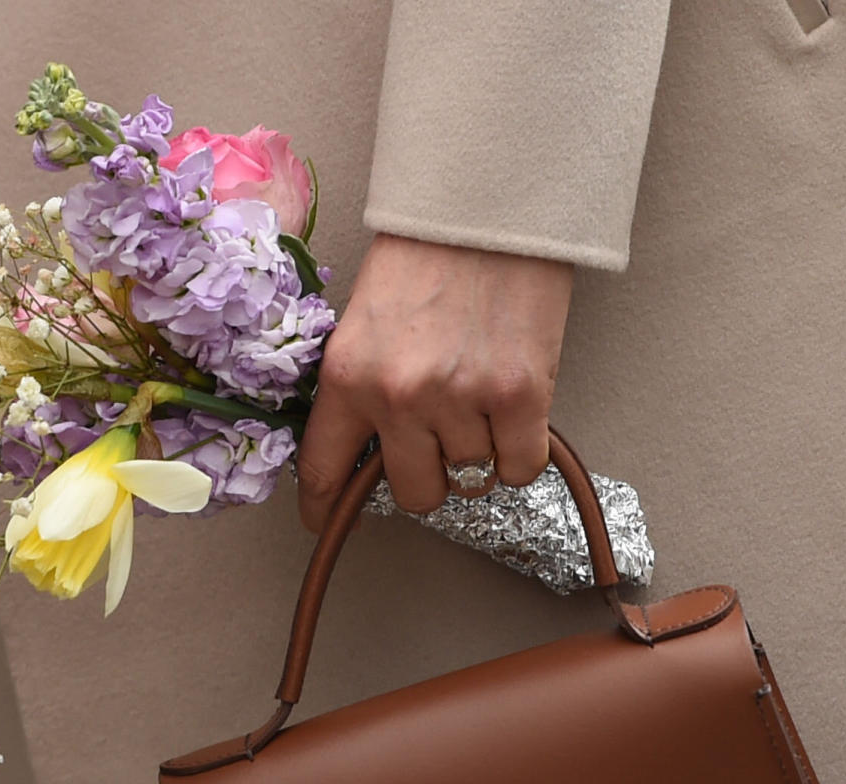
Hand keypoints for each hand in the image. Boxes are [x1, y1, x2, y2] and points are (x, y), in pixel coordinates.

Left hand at [296, 233, 572, 530]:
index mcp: (348, 374)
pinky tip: (515, 412)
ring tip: (481, 394)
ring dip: (479, 451)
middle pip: (415, 494)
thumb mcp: (366, 320)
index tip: (324, 522)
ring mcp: (461, 398)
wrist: (492, 198)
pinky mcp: (521, 395)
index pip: (326, 470)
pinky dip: (521, 452)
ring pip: (471, 479)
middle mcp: (399, 395)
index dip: (325, 509)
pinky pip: (519, 469)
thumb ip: (362, 387)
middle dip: (429, 475)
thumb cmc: (430, 252)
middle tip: (441, 435)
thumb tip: (369, 454)